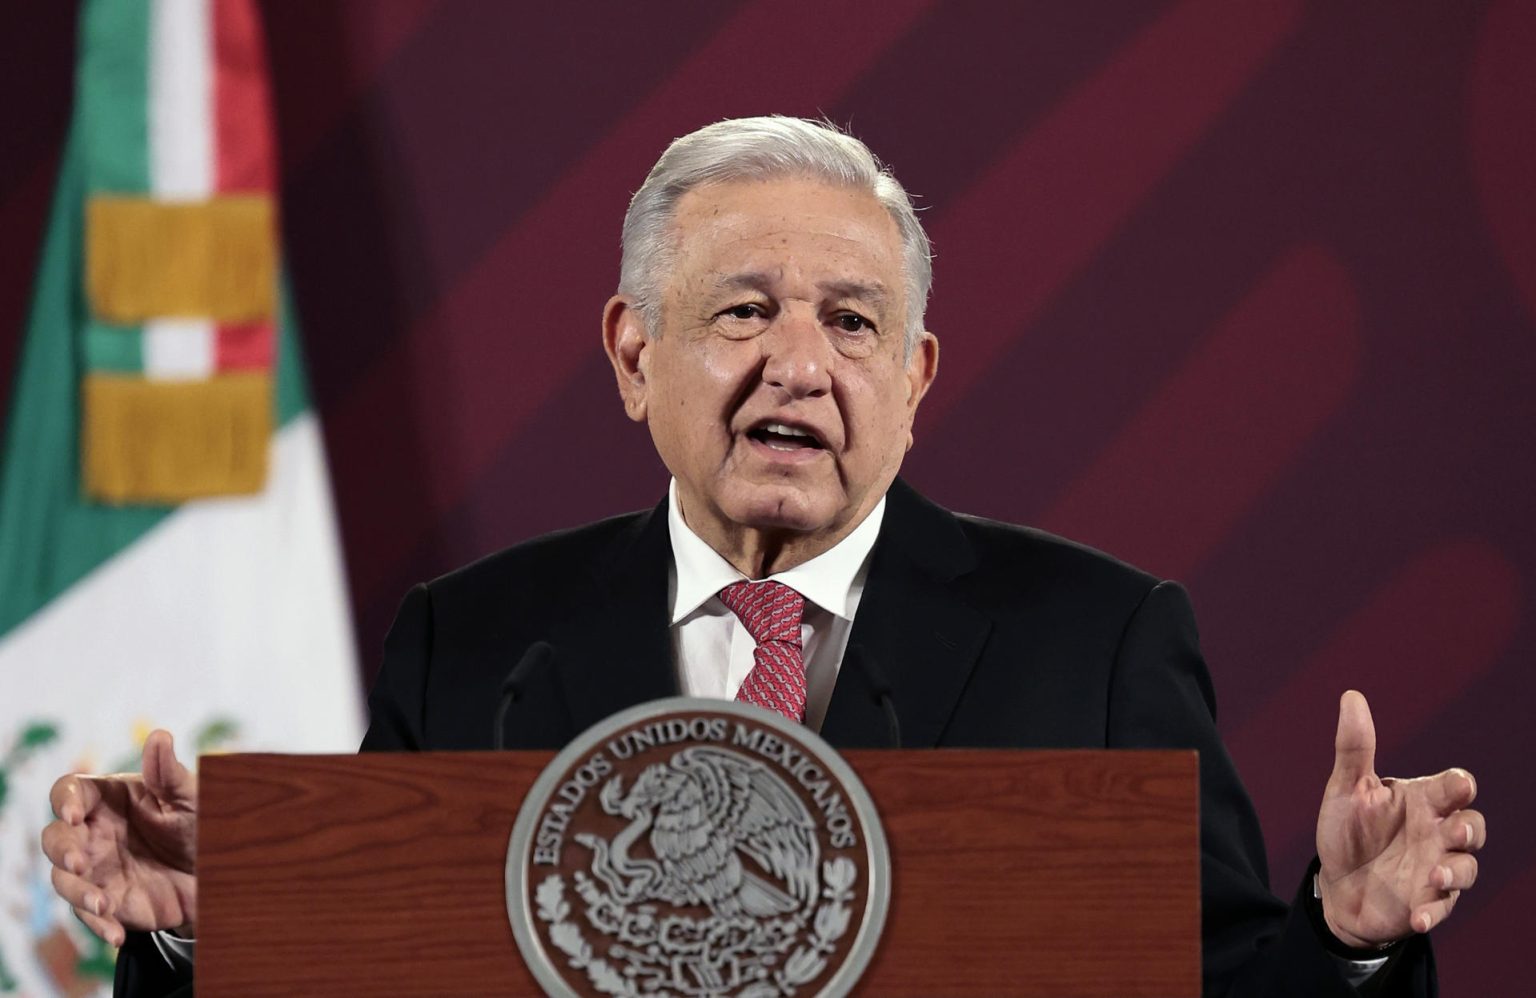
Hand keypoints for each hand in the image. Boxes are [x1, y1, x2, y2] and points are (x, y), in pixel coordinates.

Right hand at [39, 729, 198, 944]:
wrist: (215, 873)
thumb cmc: (198, 824)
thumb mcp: (191, 800)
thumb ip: (170, 773)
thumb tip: (159, 736)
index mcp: (108, 798)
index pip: (69, 791)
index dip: (65, 800)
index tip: (75, 812)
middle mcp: (92, 832)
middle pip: (54, 836)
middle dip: (62, 849)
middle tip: (81, 862)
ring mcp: (94, 869)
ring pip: (62, 879)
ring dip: (77, 892)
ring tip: (102, 902)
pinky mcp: (105, 901)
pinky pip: (88, 915)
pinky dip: (99, 924)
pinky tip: (116, 931)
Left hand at [1315, 691, 1484, 947]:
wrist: (1337, 884)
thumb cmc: (1346, 830)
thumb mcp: (1346, 788)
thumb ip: (1354, 747)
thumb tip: (1351, 695)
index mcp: (1422, 801)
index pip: (1454, 787)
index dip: (1458, 785)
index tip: (1457, 786)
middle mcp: (1437, 833)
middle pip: (1474, 827)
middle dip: (1469, 828)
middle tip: (1453, 831)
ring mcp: (1437, 869)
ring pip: (1466, 868)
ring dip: (1456, 873)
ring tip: (1436, 877)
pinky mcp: (1428, 902)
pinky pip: (1441, 909)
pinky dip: (1432, 912)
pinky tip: (1416, 916)